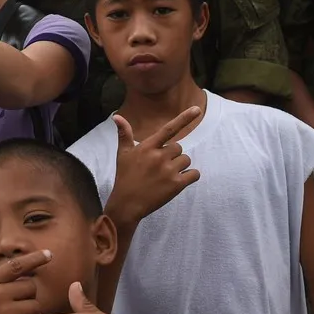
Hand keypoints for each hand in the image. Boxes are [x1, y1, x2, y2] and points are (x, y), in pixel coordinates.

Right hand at [106, 106, 201, 227]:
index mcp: (147, 147)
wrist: (127, 204)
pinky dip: (190, 176)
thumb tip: (116, 115)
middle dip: (172, 156)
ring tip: (165, 176)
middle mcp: (159, 156)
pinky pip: (194, 174)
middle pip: (178, 148)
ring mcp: (169, 171)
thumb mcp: (123, 154)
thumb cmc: (125, 177)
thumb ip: (124, 134)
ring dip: (180, 166)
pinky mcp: (176, 185)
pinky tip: (178, 182)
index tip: (197, 109)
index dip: (184, 118)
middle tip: (159, 167)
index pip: (169, 129)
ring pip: (187, 160)